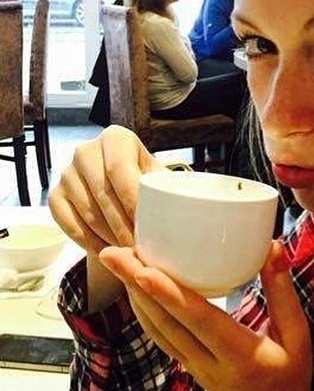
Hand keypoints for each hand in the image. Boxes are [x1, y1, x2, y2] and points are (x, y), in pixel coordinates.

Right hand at [48, 125, 164, 255]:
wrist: (120, 189)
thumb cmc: (145, 182)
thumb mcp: (159, 177)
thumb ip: (168, 186)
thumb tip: (181, 206)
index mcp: (115, 138)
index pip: (119, 169)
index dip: (132, 201)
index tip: (147, 226)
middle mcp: (86, 151)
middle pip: (102, 193)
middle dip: (123, 225)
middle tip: (139, 248)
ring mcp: (66, 173)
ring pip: (87, 212)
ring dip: (109, 237)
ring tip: (128, 252)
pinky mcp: (55, 196)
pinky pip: (70, 224)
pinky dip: (90, 242)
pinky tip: (108, 252)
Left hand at [99, 240, 313, 390]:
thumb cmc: (290, 376)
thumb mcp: (297, 336)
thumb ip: (283, 292)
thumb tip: (272, 247)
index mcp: (241, 355)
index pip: (199, 321)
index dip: (170, 295)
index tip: (144, 270)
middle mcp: (209, 363)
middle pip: (166, 321)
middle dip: (136, 284)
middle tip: (113, 252)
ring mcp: (193, 367)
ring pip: (156, 329)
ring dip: (133, 293)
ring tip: (116, 260)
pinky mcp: (186, 365)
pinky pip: (159, 336)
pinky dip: (142, 309)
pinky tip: (132, 287)